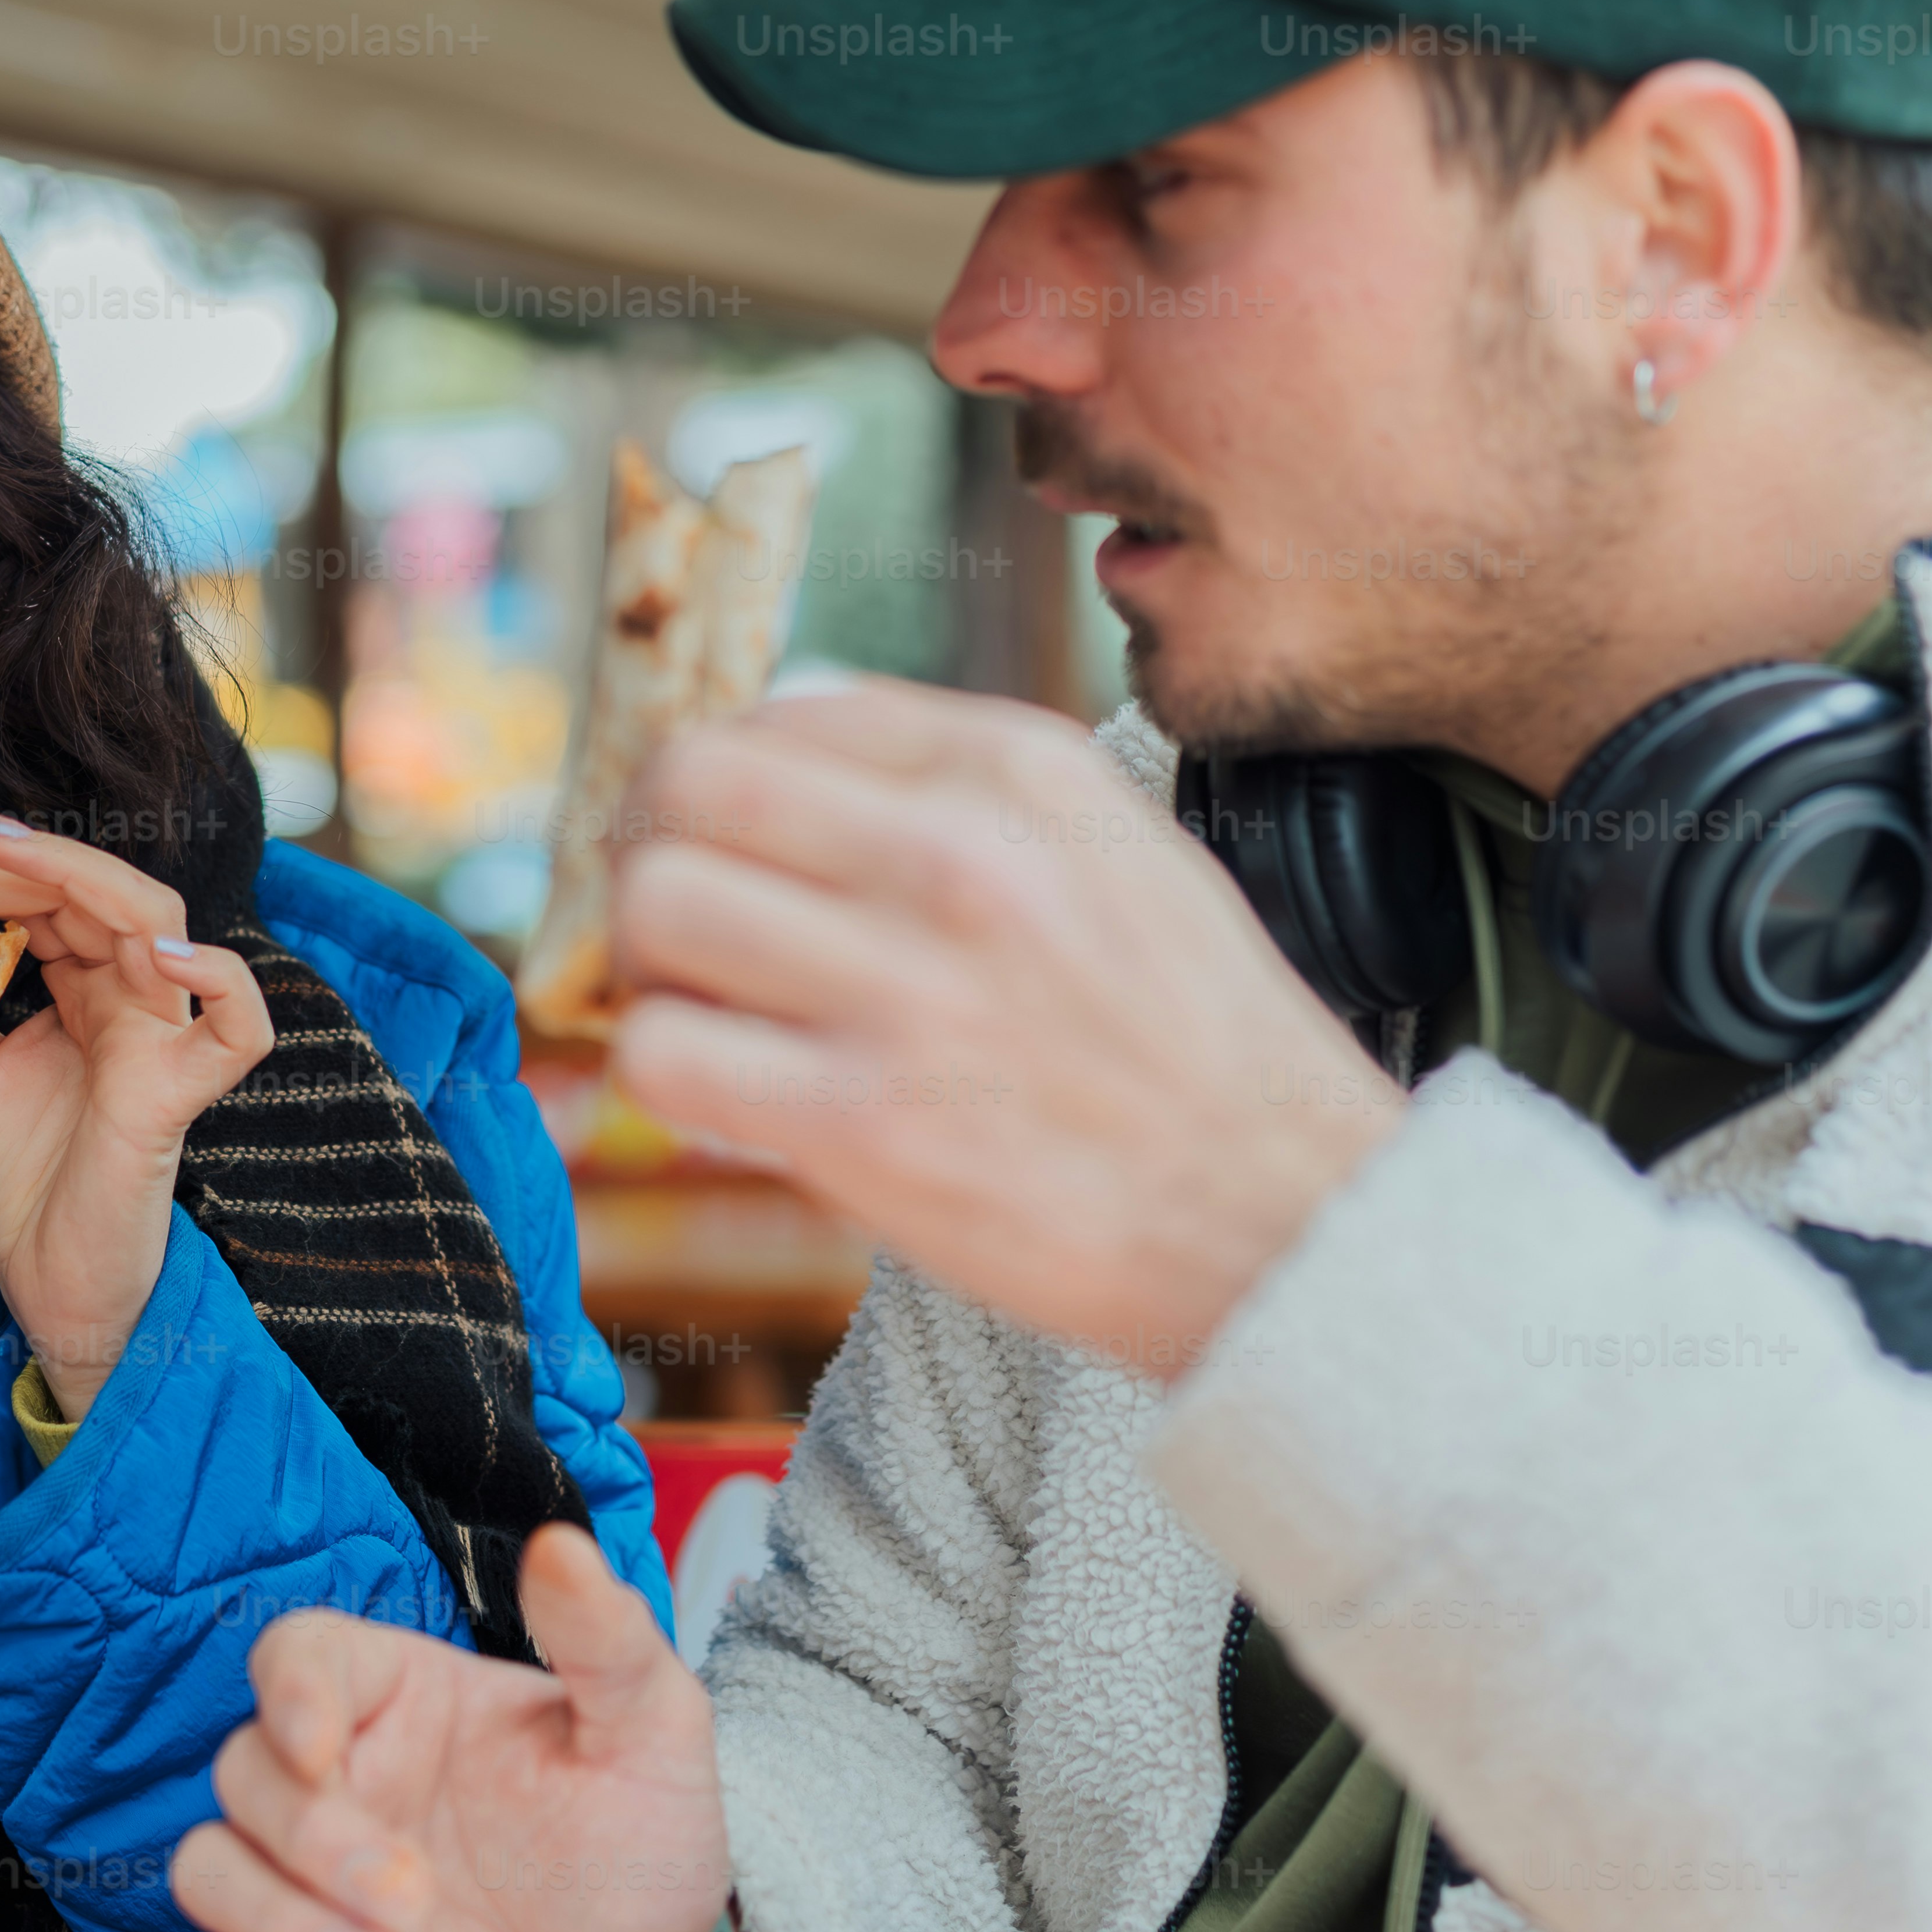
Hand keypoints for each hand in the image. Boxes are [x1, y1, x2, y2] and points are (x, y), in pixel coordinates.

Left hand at [0, 814, 272, 1413]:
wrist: (44, 1282)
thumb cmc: (20, 1185)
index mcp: (82, 989)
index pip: (36, 895)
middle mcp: (127, 998)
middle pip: (81, 888)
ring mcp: (159, 1039)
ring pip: (155, 917)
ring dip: (71, 875)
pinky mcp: (178, 1094)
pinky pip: (238, 1030)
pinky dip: (218, 981)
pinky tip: (164, 957)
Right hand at [163, 1525, 729, 1931]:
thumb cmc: (638, 1851)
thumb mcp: (652, 1737)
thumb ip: (606, 1644)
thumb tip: (562, 1545)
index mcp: (402, 1702)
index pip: (298, 1655)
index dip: (287, 1689)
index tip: (319, 1742)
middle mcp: (337, 1785)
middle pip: (244, 1771)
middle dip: (314, 1838)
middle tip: (414, 1899)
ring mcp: (302, 1887)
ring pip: (210, 1869)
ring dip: (273, 1922)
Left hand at [607, 679, 1401, 1384]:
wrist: (1284, 1218)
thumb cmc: (1194, 1044)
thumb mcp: (1115, 847)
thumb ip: (964, 787)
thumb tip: (790, 750)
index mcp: (1019, 772)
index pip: (783, 712)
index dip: (724, 777)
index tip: (728, 838)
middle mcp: (958, 858)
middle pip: (690, 786)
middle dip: (653, 845)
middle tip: (678, 913)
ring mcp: (908, 992)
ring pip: (656, 907)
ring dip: (647, 960)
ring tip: (699, 1001)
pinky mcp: (865, 1126)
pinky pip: (668, 1054)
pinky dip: (665, 1070)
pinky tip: (722, 1088)